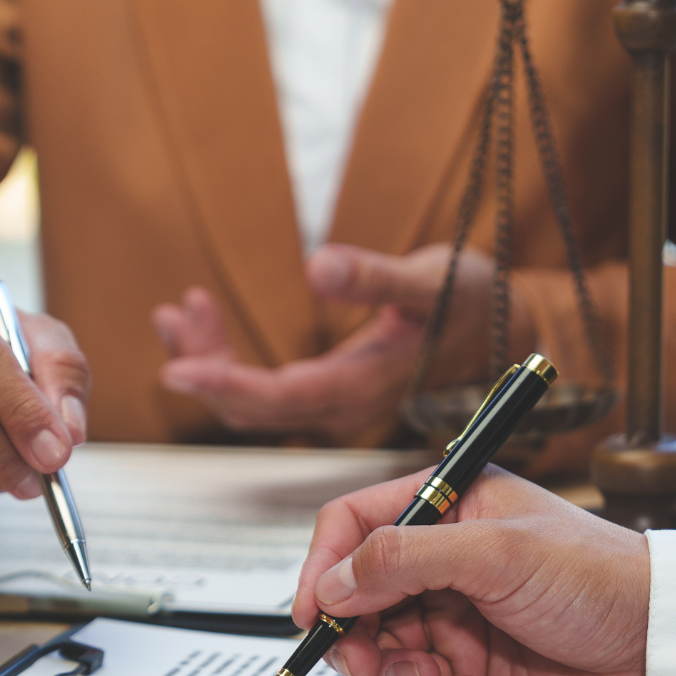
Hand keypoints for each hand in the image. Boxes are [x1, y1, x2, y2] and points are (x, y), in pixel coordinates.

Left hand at [151, 243, 523, 443]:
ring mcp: (334, 402)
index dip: (226, 387)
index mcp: (364, 385)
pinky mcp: (328, 390)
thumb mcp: (430, 279)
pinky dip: (228, 360)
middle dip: (205, 368)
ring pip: (254, 402)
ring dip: (210, 360)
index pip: (282, 398)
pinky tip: (202, 321)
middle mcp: (343, 405)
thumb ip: (375, 277)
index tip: (177, 371)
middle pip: (254, 409)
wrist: (503, 331)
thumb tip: (317, 266)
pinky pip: (265, 389)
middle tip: (172, 317)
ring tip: (178, 312)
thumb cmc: (471, 303)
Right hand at [294, 467, 650, 675]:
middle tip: (376, 666)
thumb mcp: (498, 554)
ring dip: (395, 675)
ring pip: (378, 650)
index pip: (352, 526)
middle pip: (353, 598)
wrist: (659, 646)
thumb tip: (334, 581)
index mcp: (444, 507)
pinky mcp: (465, 664)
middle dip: (357, 638)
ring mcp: (449, 614)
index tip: (313, 614)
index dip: (322, 569)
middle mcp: (439, 559)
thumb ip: (406, 558)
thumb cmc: (599, 578)